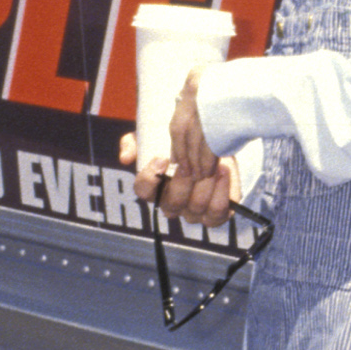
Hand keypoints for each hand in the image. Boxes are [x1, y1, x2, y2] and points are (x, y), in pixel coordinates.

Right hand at [131, 72, 236, 224]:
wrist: (215, 144)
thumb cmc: (182, 142)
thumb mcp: (155, 134)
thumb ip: (135, 141)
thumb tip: (126, 157)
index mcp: (154, 187)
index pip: (143, 190)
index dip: (149, 177)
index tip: (162, 158)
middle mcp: (172, 203)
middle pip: (172, 203)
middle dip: (183, 182)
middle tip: (193, 163)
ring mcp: (194, 212)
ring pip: (196, 207)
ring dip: (207, 184)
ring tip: (216, 163)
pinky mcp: (216, 214)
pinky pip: (218, 213)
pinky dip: (222, 193)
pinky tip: (224, 173)